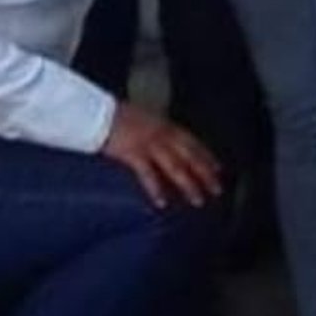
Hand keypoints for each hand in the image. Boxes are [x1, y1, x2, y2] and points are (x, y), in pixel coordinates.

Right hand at [101, 102, 221, 208]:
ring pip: (175, 166)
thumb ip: (157, 131)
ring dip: (188, 185)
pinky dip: (156, 189)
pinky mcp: (133, 153)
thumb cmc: (116, 117)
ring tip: (198, 200)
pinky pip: (148, 174)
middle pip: (190, 156)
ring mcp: (149, 143)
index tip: (218, 169)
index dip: (207, 156)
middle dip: (205, 173)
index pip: (193, 142)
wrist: (97, 112)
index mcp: (165, 125)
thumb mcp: (144, 120)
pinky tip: (162, 203)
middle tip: (217, 189)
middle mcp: (162, 133)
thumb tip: (165, 144)